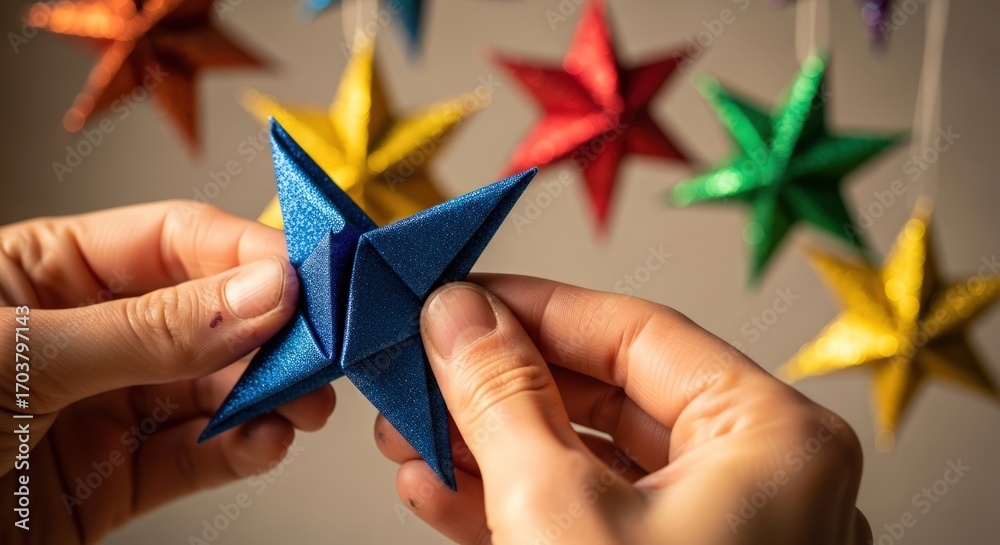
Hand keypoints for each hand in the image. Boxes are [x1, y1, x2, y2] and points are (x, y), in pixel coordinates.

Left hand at [0, 202, 334, 543]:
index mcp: (48, 270)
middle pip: (207, 316)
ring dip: (266, 394)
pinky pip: (192, 458)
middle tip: (323, 348)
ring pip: (211, 390)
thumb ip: (148, 330)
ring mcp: (102, 410)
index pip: (175, 241)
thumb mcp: (17, 357)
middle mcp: (86, 335)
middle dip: (270, 332)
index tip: (308, 280)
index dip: (247, 254)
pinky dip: (239, 450)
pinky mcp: (110, 484)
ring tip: (304, 403)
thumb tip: (262, 293)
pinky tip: (266, 440)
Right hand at [375, 275, 869, 543]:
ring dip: (489, 444)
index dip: (533, 307)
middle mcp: (755, 478)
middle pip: (605, 393)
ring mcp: (714, 534)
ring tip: (409, 430)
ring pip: (586, 459)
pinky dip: (507, 501)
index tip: (456, 297)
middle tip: (421, 364)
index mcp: (770, 438)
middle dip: (498, 383)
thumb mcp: (556, 511)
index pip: (635, 330)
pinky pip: (583, 517)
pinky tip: (436, 487)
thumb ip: (502, 398)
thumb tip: (457, 315)